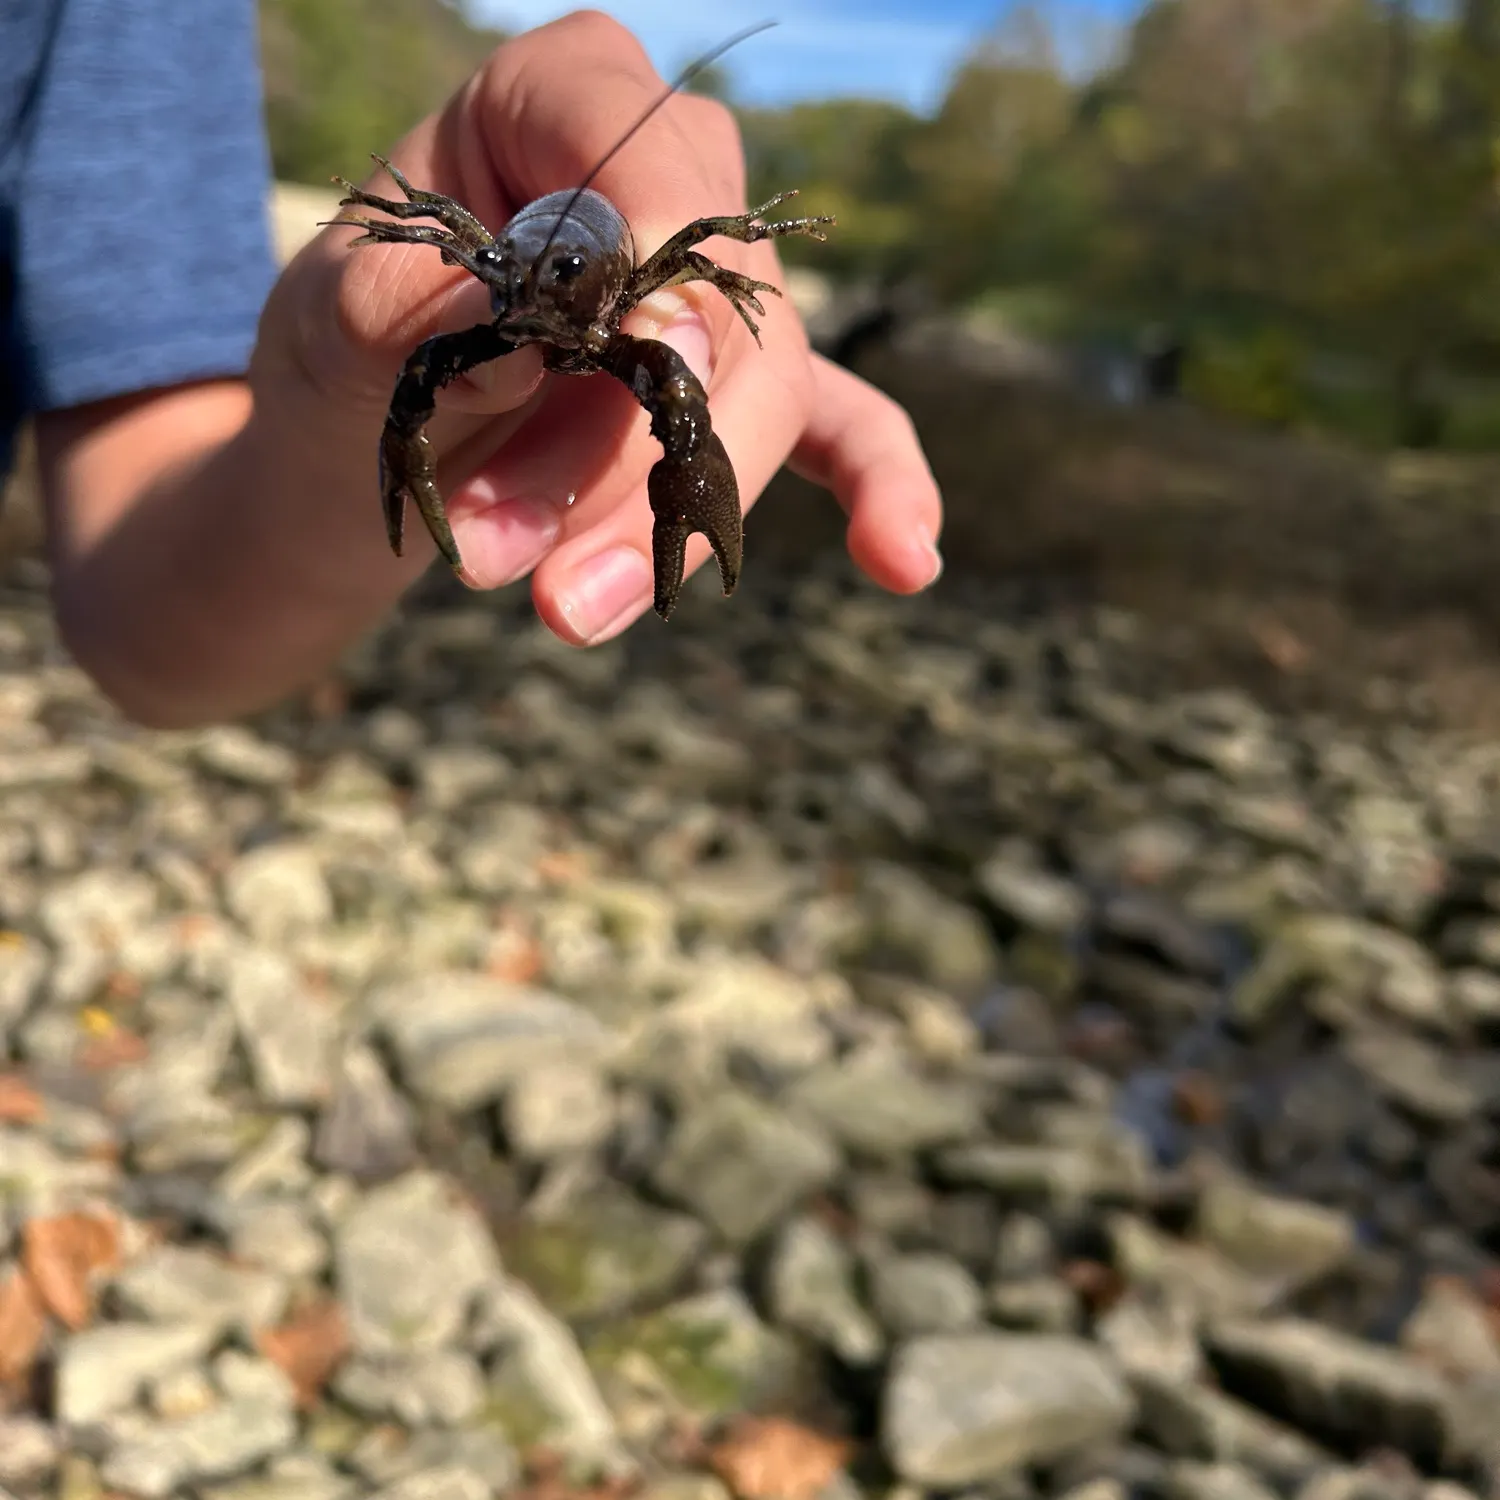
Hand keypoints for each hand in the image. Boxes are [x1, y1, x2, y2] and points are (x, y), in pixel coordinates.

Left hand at [277, 9, 943, 645]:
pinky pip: (838, 430)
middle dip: (632, 462)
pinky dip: (876, 491)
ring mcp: (716, 296)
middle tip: (528, 578)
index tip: (642, 358)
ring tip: (563, 611)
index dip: (656, 255)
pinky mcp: (742, 392)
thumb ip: (408, 312)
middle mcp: (661, 183)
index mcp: (553, 103)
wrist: (361, 447)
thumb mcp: (328, 329)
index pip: (641, 151)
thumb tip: (531, 322)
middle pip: (715, 309)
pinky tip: (905, 561)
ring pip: (755, 400)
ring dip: (665, 524)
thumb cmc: (347, 356)